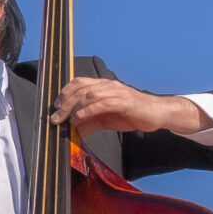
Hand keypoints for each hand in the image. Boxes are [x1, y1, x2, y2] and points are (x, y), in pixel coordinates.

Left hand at [50, 77, 212, 136]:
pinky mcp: (125, 102)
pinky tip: (79, 119)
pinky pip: (102, 104)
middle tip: (55, 117)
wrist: (157, 114)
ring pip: (89, 94)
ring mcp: (117, 92)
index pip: (79, 82)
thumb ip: (89, 122)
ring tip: (65, 120)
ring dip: (73, 107)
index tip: (55, 107)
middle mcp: (109, 85)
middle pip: (80, 88)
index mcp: (104, 86)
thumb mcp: (105, 119)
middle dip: (65, 103)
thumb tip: (73, 130)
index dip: (64, 93)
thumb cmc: (132, 114)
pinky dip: (88, 111)